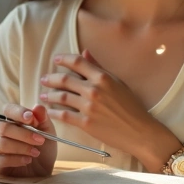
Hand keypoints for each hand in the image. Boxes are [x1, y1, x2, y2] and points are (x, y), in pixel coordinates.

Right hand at [0, 103, 56, 176]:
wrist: (43, 172)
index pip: (7, 110)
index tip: (31, 118)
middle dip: (24, 134)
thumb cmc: (43, 150)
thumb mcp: (48, 133)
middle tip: (40, 140)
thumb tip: (38, 107)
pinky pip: (1, 160)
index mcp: (11, 121)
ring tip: (36, 152)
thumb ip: (43, 120)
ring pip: (0, 144)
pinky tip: (28, 160)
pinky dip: (17, 159)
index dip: (18, 112)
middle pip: (3, 127)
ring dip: (21, 147)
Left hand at [41, 50, 179, 169]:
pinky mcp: (86, 123)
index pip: (77, 62)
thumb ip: (99, 68)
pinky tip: (50, 111)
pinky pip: (64, 115)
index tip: (56, 60)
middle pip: (65, 79)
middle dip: (51, 79)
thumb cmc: (132, 106)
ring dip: (49, 95)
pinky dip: (54, 112)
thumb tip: (85, 52)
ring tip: (43, 95)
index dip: (64, 59)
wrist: (139, 131)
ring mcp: (89, 107)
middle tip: (44, 79)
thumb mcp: (118, 83)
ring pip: (61, 97)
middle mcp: (94, 90)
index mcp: (103, 77)